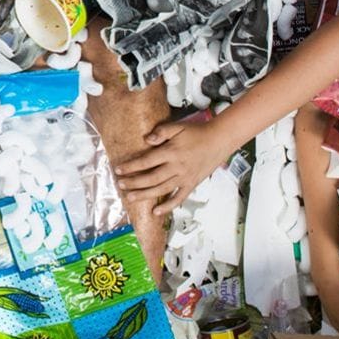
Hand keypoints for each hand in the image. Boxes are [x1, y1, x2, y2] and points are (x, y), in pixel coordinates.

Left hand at [118, 113, 236, 214]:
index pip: (146, 161)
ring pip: (162, 190)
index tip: (118, 170)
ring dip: (145, 195)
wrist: (219, 140)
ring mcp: (184, 178)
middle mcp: (177, 167)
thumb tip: (147, 140)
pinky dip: (168, 207)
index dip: (131, 166)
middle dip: (134, 183)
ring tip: (131, 197)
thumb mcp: (178, 126)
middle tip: (120, 185)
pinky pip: (179, 198)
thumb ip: (161, 131)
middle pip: (151, 178)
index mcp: (171, 152)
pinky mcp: (191, 184)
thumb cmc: (197, 132)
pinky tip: (156, 212)